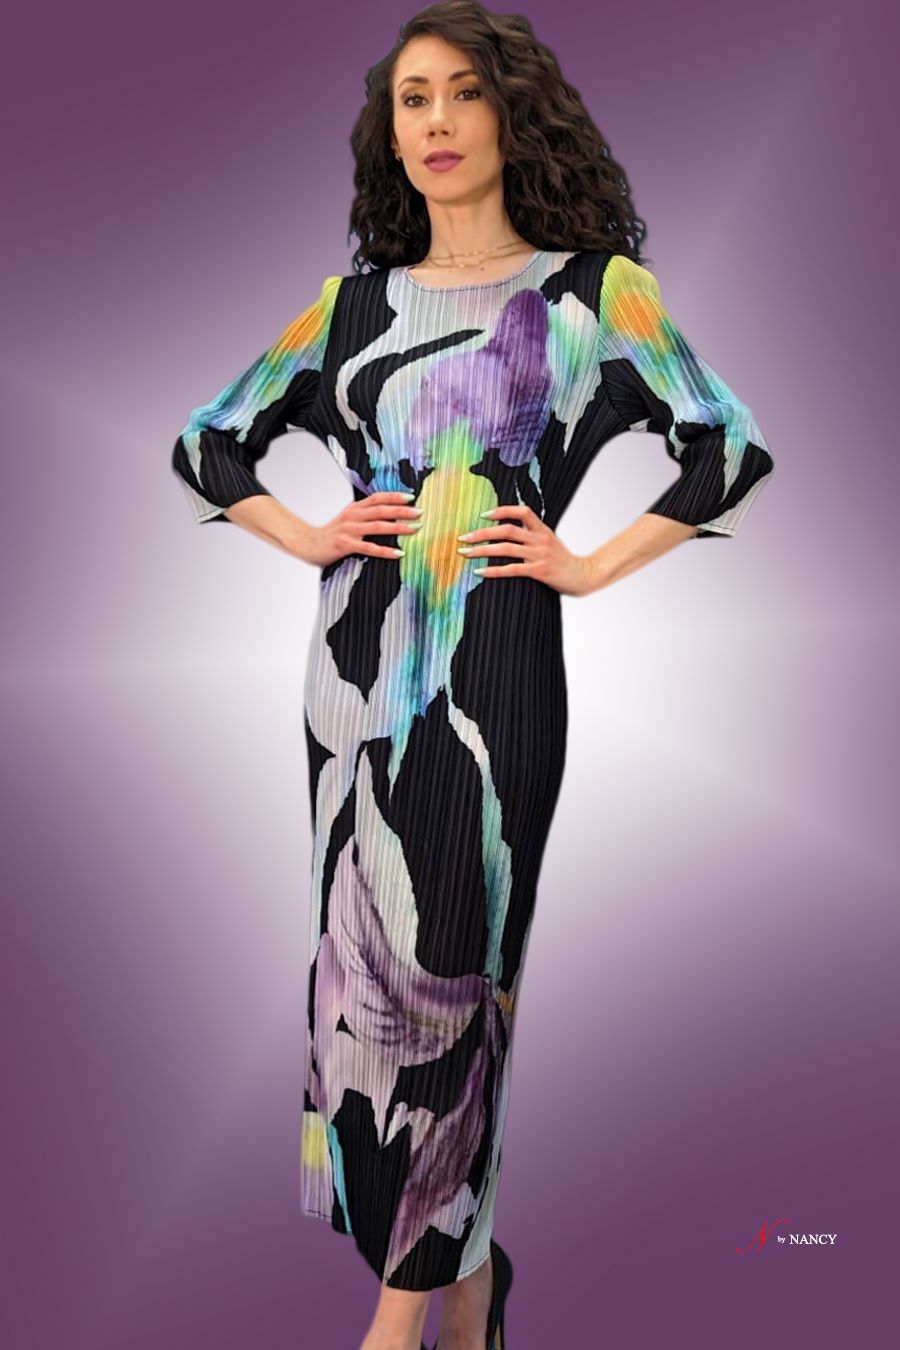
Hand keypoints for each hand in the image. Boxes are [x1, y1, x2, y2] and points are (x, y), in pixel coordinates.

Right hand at [297, 491, 422, 567]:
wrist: (308, 544)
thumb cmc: (332, 534)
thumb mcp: (348, 519)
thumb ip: (365, 515)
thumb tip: (389, 515)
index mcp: (355, 508)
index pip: (378, 497)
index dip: (395, 496)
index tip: (412, 497)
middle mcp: (352, 516)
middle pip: (381, 510)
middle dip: (402, 511)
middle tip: (420, 513)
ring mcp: (348, 530)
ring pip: (378, 526)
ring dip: (398, 527)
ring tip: (414, 529)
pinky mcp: (345, 545)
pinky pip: (369, 548)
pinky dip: (385, 551)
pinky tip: (398, 553)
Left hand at [458, 504, 596, 595]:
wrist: (584, 575)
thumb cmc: (564, 561)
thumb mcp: (551, 542)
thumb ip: (533, 536)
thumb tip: (510, 534)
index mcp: (542, 529)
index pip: (521, 511)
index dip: (501, 510)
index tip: (483, 515)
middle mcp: (540, 539)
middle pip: (506, 530)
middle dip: (481, 533)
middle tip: (462, 538)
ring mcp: (539, 554)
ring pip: (505, 548)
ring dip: (482, 550)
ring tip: (465, 553)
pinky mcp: (539, 570)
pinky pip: (511, 569)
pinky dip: (493, 570)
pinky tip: (479, 572)